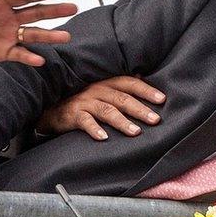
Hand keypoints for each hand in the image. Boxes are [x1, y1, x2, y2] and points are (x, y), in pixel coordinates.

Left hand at [0, 0, 76, 65]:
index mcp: (0, 3)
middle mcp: (10, 19)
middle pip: (36, 14)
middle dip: (54, 11)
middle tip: (72, 8)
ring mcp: (10, 35)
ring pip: (34, 35)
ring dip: (50, 36)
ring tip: (66, 37)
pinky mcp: (5, 51)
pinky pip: (20, 54)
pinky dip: (29, 58)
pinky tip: (39, 61)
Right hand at [36, 75, 165, 139]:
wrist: (53, 109)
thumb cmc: (84, 101)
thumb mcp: (103, 92)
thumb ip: (122, 89)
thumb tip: (144, 79)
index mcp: (107, 84)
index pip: (129, 83)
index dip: (146, 90)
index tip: (162, 99)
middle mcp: (97, 90)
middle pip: (122, 99)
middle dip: (140, 109)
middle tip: (155, 120)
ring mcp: (85, 102)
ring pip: (107, 111)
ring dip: (122, 122)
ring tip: (136, 132)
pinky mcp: (73, 115)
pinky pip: (85, 122)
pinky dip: (94, 129)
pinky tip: (104, 138)